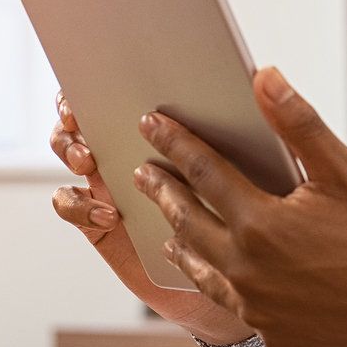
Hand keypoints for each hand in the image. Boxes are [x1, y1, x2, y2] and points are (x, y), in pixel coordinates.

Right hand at [49, 90, 254, 346]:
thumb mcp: (275, 163)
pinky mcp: (102, 221)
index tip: (110, 71)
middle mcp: (139, 146)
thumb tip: (267, 77)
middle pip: (92, 111)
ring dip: (71, 148)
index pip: (136, 83)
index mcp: (176, 121)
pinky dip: (77, 203)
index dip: (113, 72)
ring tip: (90, 158)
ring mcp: (115, 181)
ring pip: (75, 151)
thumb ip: (275, 121)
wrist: (256, 275)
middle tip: (83, 113)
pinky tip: (106, 213)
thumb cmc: (265, 213)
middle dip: (79, 108)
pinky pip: (72, 205)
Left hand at [134, 67, 346, 346]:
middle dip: (163, 190)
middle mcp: (248, 269)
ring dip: (180, 238)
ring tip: (166, 224)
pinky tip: (212, 271)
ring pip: (201, 267)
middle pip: (189, 221)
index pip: (204, 172)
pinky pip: (227, 301)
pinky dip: (210, 279)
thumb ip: (300, 125)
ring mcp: (257, 306)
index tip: (153, 124)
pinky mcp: (271, 332)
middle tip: (143, 171)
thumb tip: (265, 78)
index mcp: (263, 225)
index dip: (176, 143)